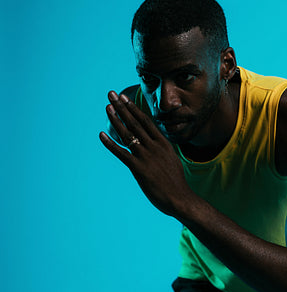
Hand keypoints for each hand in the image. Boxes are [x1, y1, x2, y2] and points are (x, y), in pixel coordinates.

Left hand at [99, 90, 190, 215]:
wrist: (179, 197)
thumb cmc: (176, 182)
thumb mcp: (173, 161)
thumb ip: (163, 151)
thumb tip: (158, 147)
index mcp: (163, 143)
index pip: (146, 121)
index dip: (134, 109)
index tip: (125, 99)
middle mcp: (154, 146)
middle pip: (135, 122)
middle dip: (122, 107)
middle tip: (111, 94)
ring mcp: (146, 156)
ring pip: (127, 134)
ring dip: (116, 119)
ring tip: (107, 107)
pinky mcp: (138, 168)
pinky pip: (121, 153)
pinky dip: (110, 143)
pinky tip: (102, 134)